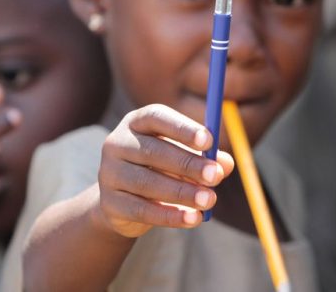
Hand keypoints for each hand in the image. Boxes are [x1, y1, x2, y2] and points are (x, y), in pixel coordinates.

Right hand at [95, 104, 234, 237]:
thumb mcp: (184, 158)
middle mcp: (117, 143)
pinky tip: (193, 219)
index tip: (209, 141)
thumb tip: (226, 163)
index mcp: (137, 122)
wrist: (124, 203)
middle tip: (215, 176)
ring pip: (147, 183)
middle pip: (152, 151)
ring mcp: (109, 173)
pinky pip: (141, 210)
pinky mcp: (109, 203)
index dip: (183, 128)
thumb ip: (206, 157)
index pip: (156, 117)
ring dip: (182, 192)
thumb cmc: (161, 169)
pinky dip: (170, 216)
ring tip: (209, 200)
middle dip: (188, 164)